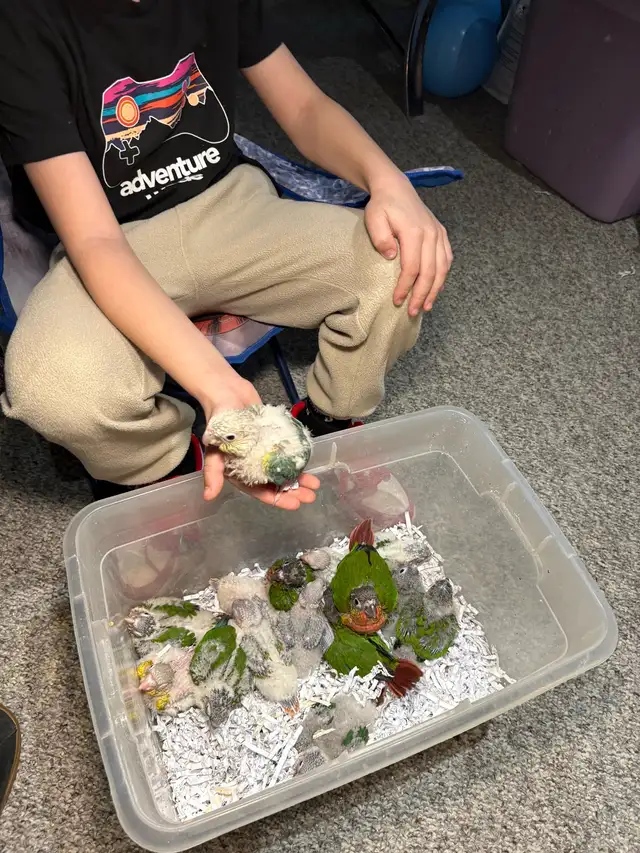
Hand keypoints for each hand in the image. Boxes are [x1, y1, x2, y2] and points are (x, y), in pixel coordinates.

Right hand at [200, 376, 319, 508]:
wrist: (227, 393)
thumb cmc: (219, 421)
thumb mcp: (214, 448)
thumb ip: (213, 472)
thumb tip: (209, 497)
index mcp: (239, 472)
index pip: (259, 491)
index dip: (277, 499)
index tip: (295, 504)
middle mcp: (253, 465)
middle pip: (275, 483)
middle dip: (293, 491)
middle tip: (311, 495)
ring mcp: (265, 452)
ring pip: (284, 470)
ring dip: (299, 478)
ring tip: (315, 484)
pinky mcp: (273, 439)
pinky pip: (287, 453)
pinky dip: (297, 460)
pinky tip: (309, 465)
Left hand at [365, 175, 452, 315]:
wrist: (396, 188)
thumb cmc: (382, 206)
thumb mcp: (374, 218)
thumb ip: (380, 237)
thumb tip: (391, 256)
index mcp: (414, 232)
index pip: (412, 267)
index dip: (406, 287)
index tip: (397, 301)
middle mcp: (431, 234)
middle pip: (430, 272)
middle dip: (421, 294)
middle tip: (413, 312)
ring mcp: (439, 234)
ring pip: (442, 268)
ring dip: (434, 290)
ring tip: (426, 306)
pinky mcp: (441, 234)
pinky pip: (447, 259)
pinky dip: (443, 276)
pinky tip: (436, 289)